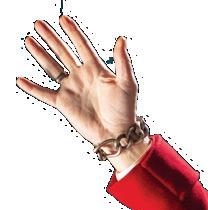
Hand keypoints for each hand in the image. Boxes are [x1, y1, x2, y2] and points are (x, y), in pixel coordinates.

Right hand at [16, 15, 143, 166]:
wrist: (117, 133)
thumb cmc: (125, 109)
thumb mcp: (128, 83)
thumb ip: (122, 61)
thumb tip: (121, 38)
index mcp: (97, 69)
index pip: (83, 46)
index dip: (73, 32)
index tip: (63, 19)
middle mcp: (82, 76)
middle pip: (63, 52)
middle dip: (51, 38)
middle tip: (39, 23)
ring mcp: (71, 88)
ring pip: (52, 67)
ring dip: (40, 54)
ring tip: (29, 40)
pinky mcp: (63, 102)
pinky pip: (44, 93)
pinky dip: (32, 87)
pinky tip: (20, 79)